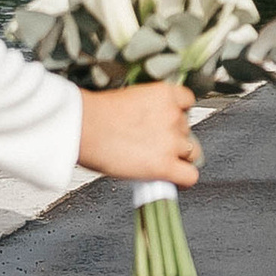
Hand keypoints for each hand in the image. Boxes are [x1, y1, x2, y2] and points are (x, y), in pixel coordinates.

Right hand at [77, 82, 197, 184]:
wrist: (83, 127)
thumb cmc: (94, 115)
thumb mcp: (126, 100)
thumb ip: (144, 111)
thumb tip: (145, 127)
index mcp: (164, 94)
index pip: (186, 102)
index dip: (177, 114)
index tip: (169, 122)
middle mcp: (173, 116)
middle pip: (187, 130)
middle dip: (173, 138)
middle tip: (155, 145)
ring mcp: (172, 142)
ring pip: (191, 153)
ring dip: (178, 158)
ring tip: (160, 162)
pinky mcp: (165, 165)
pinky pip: (190, 176)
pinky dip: (184, 180)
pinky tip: (175, 181)